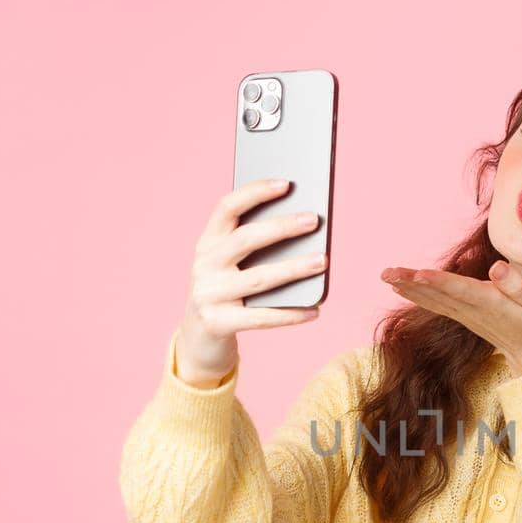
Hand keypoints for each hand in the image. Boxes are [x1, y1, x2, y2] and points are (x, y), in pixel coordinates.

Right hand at [176, 178, 326, 385]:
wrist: (199, 339)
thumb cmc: (227, 292)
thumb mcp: (231, 265)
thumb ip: (255, 246)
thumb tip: (302, 226)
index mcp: (207, 242)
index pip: (227, 208)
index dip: (255, 192)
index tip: (286, 184)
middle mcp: (204, 265)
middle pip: (245, 239)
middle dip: (282, 227)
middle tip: (314, 220)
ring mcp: (208, 294)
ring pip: (258, 278)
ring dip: (294, 269)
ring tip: (323, 261)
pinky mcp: (218, 323)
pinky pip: (262, 317)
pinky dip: (291, 313)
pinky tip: (315, 309)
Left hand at [380, 260, 521, 374]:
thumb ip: (519, 285)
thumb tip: (496, 267)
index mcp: (491, 303)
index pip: (461, 289)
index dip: (439, 281)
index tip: (417, 273)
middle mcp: (474, 310)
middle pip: (438, 293)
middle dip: (412, 281)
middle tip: (386, 272)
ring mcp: (467, 315)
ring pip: (434, 299)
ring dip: (409, 287)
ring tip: (387, 276)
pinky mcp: (465, 317)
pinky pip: (437, 305)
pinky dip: (419, 295)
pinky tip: (403, 288)